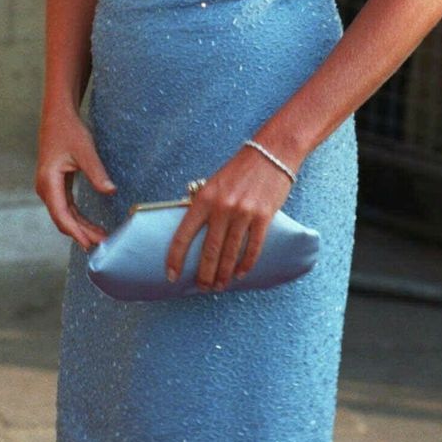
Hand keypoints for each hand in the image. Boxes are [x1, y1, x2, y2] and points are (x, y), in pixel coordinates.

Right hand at [35, 107, 115, 249]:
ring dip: (80, 227)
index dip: (76, 232)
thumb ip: (97, 173)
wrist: (58, 115)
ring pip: (64, 214)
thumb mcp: (85, 151)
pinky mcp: (55, 184)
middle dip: (81, 233)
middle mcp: (45, 188)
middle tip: (102, 244)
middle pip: (62, 219)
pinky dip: (77, 217)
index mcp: (49, 182)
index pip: (62, 215)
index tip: (90, 244)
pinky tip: (89, 225)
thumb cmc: (69, 130)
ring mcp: (49, 187)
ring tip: (99, 237)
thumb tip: (111, 191)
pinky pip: (66, 206)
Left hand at [166, 146, 293, 291]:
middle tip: (202, 287)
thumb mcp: (213, 184)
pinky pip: (253, 248)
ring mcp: (243, 213)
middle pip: (209, 251)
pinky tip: (240, 273)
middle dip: (204, 274)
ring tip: (220, 286)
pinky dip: (246, 264)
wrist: (270, 154)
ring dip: (224, 274)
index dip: (175, 258)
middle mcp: (221, 207)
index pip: (184, 234)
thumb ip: (203, 206)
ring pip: (230, 253)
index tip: (171, 275)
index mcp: (204, 198)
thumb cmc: (239, 170)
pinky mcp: (263, 217)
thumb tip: (193, 234)